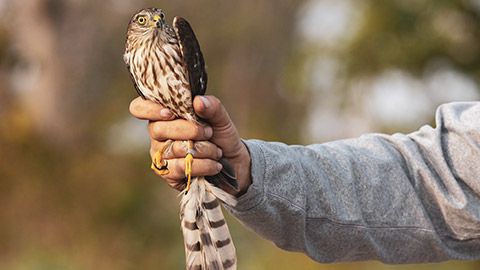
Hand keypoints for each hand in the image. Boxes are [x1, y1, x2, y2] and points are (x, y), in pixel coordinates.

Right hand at [129, 96, 251, 195]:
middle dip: (190, 130)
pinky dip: (203, 165)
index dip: (149, 109)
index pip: (139, 108)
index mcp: (164, 114)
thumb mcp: (220, 118)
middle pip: (158, 128)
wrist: (231, 161)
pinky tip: (215, 165)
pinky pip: (181, 167)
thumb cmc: (220, 135)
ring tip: (217, 151)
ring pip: (174, 149)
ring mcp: (160, 154)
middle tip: (209, 132)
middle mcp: (157, 133)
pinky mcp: (168, 173)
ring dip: (203, 149)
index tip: (170, 113)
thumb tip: (198, 101)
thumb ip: (212, 106)